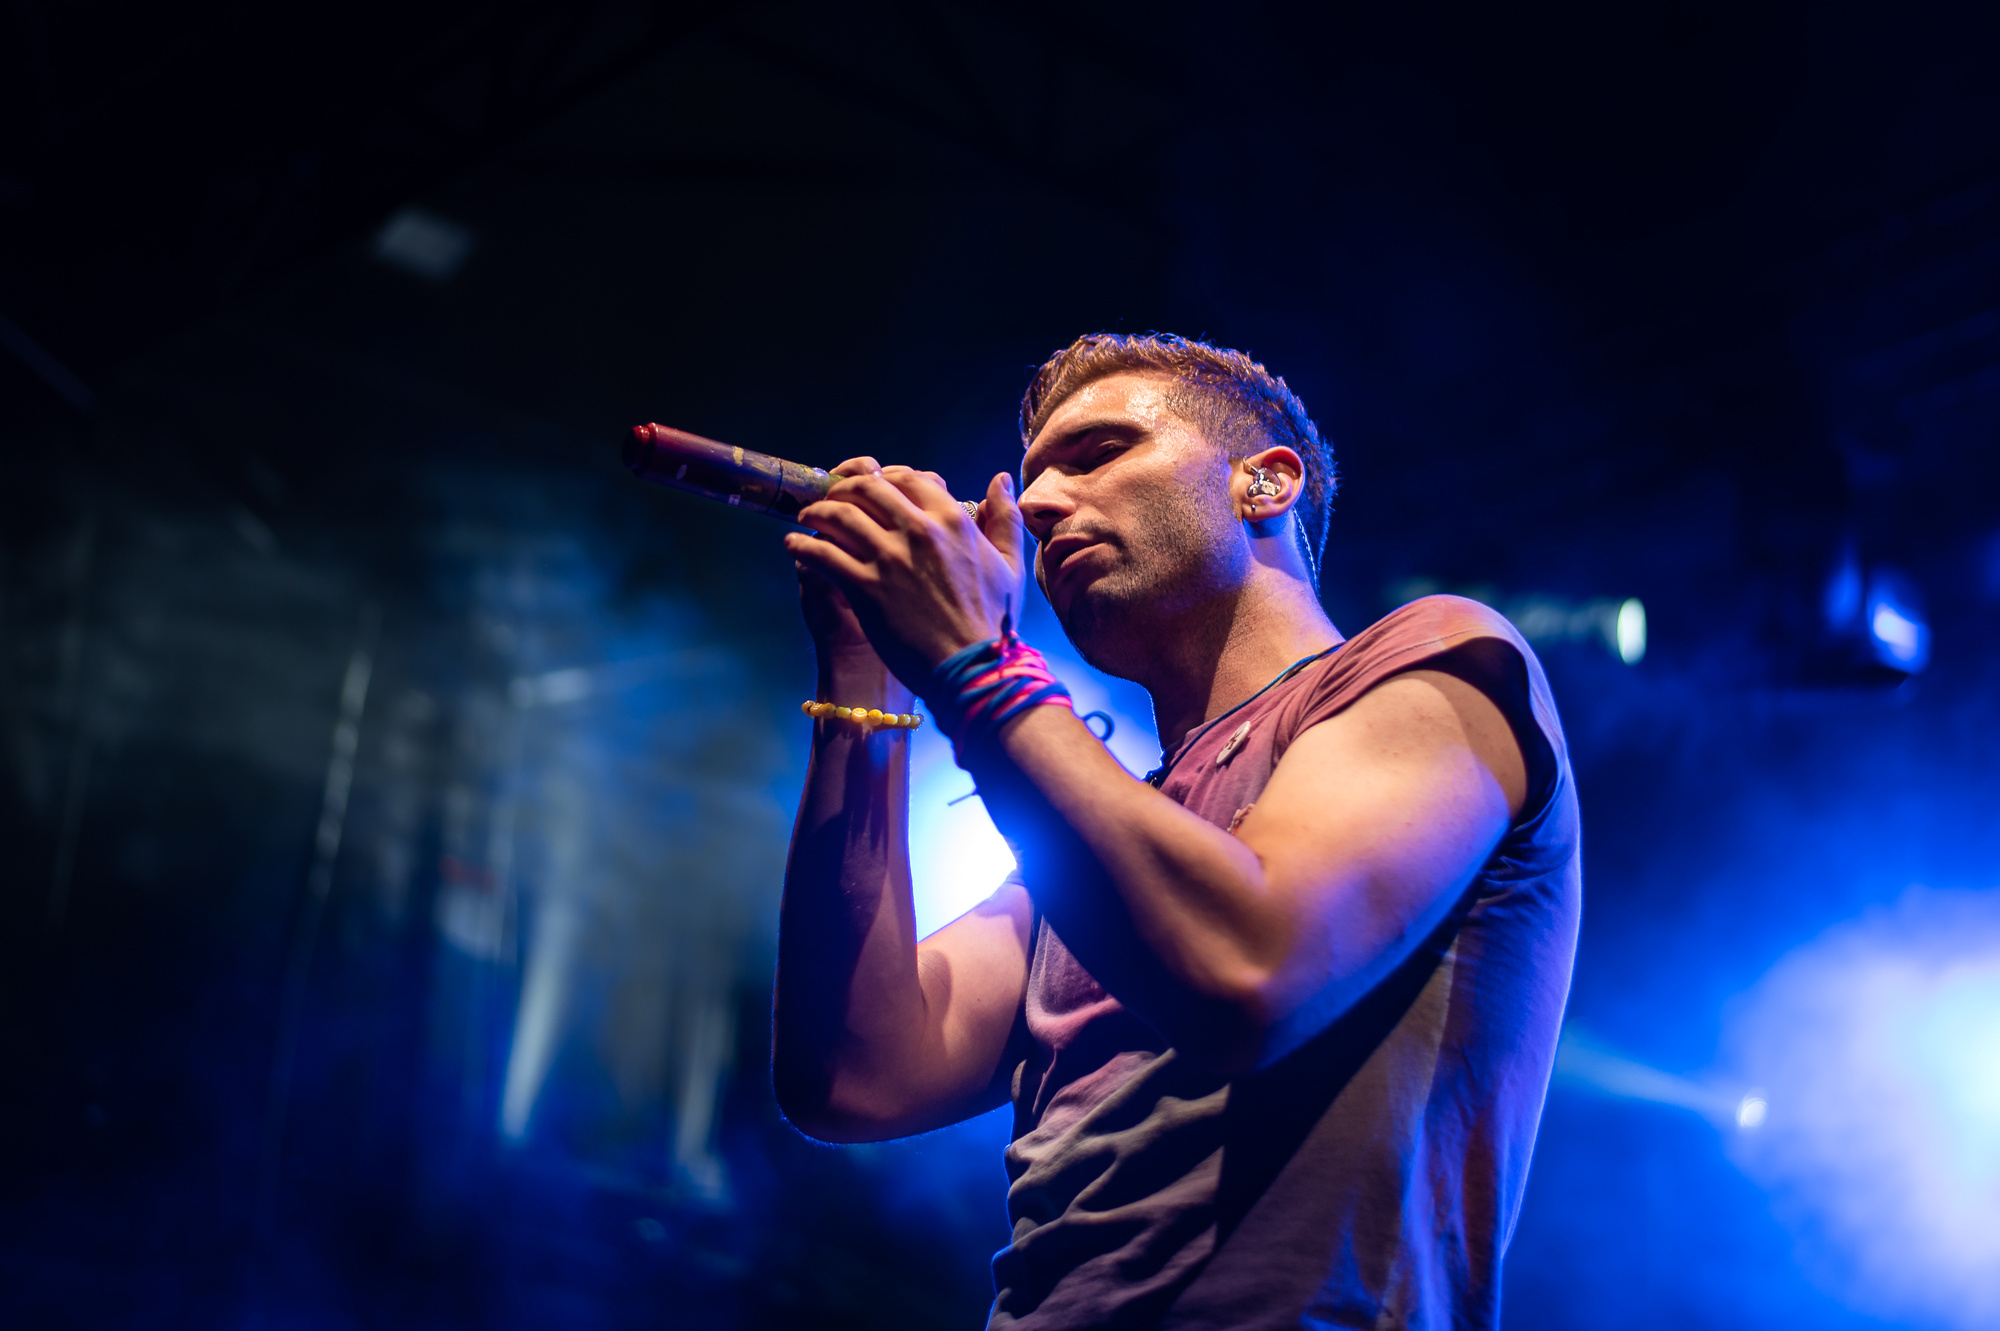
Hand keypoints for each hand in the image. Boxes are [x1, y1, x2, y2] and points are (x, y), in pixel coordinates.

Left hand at [786, 460, 1026, 695]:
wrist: (972, 668)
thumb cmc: (992, 620)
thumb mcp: (1007, 564)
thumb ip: (1003, 518)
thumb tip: (1000, 479)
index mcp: (952, 520)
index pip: (908, 478)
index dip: (884, 477)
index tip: (872, 486)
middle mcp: (918, 531)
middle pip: (868, 488)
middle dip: (843, 488)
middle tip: (832, 498)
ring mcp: (889, 559)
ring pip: (839, 515)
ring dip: (817, 511)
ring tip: (807, 517)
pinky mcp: (864, 588)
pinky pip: (822, 554)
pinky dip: (801, 546)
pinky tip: (793, 546)